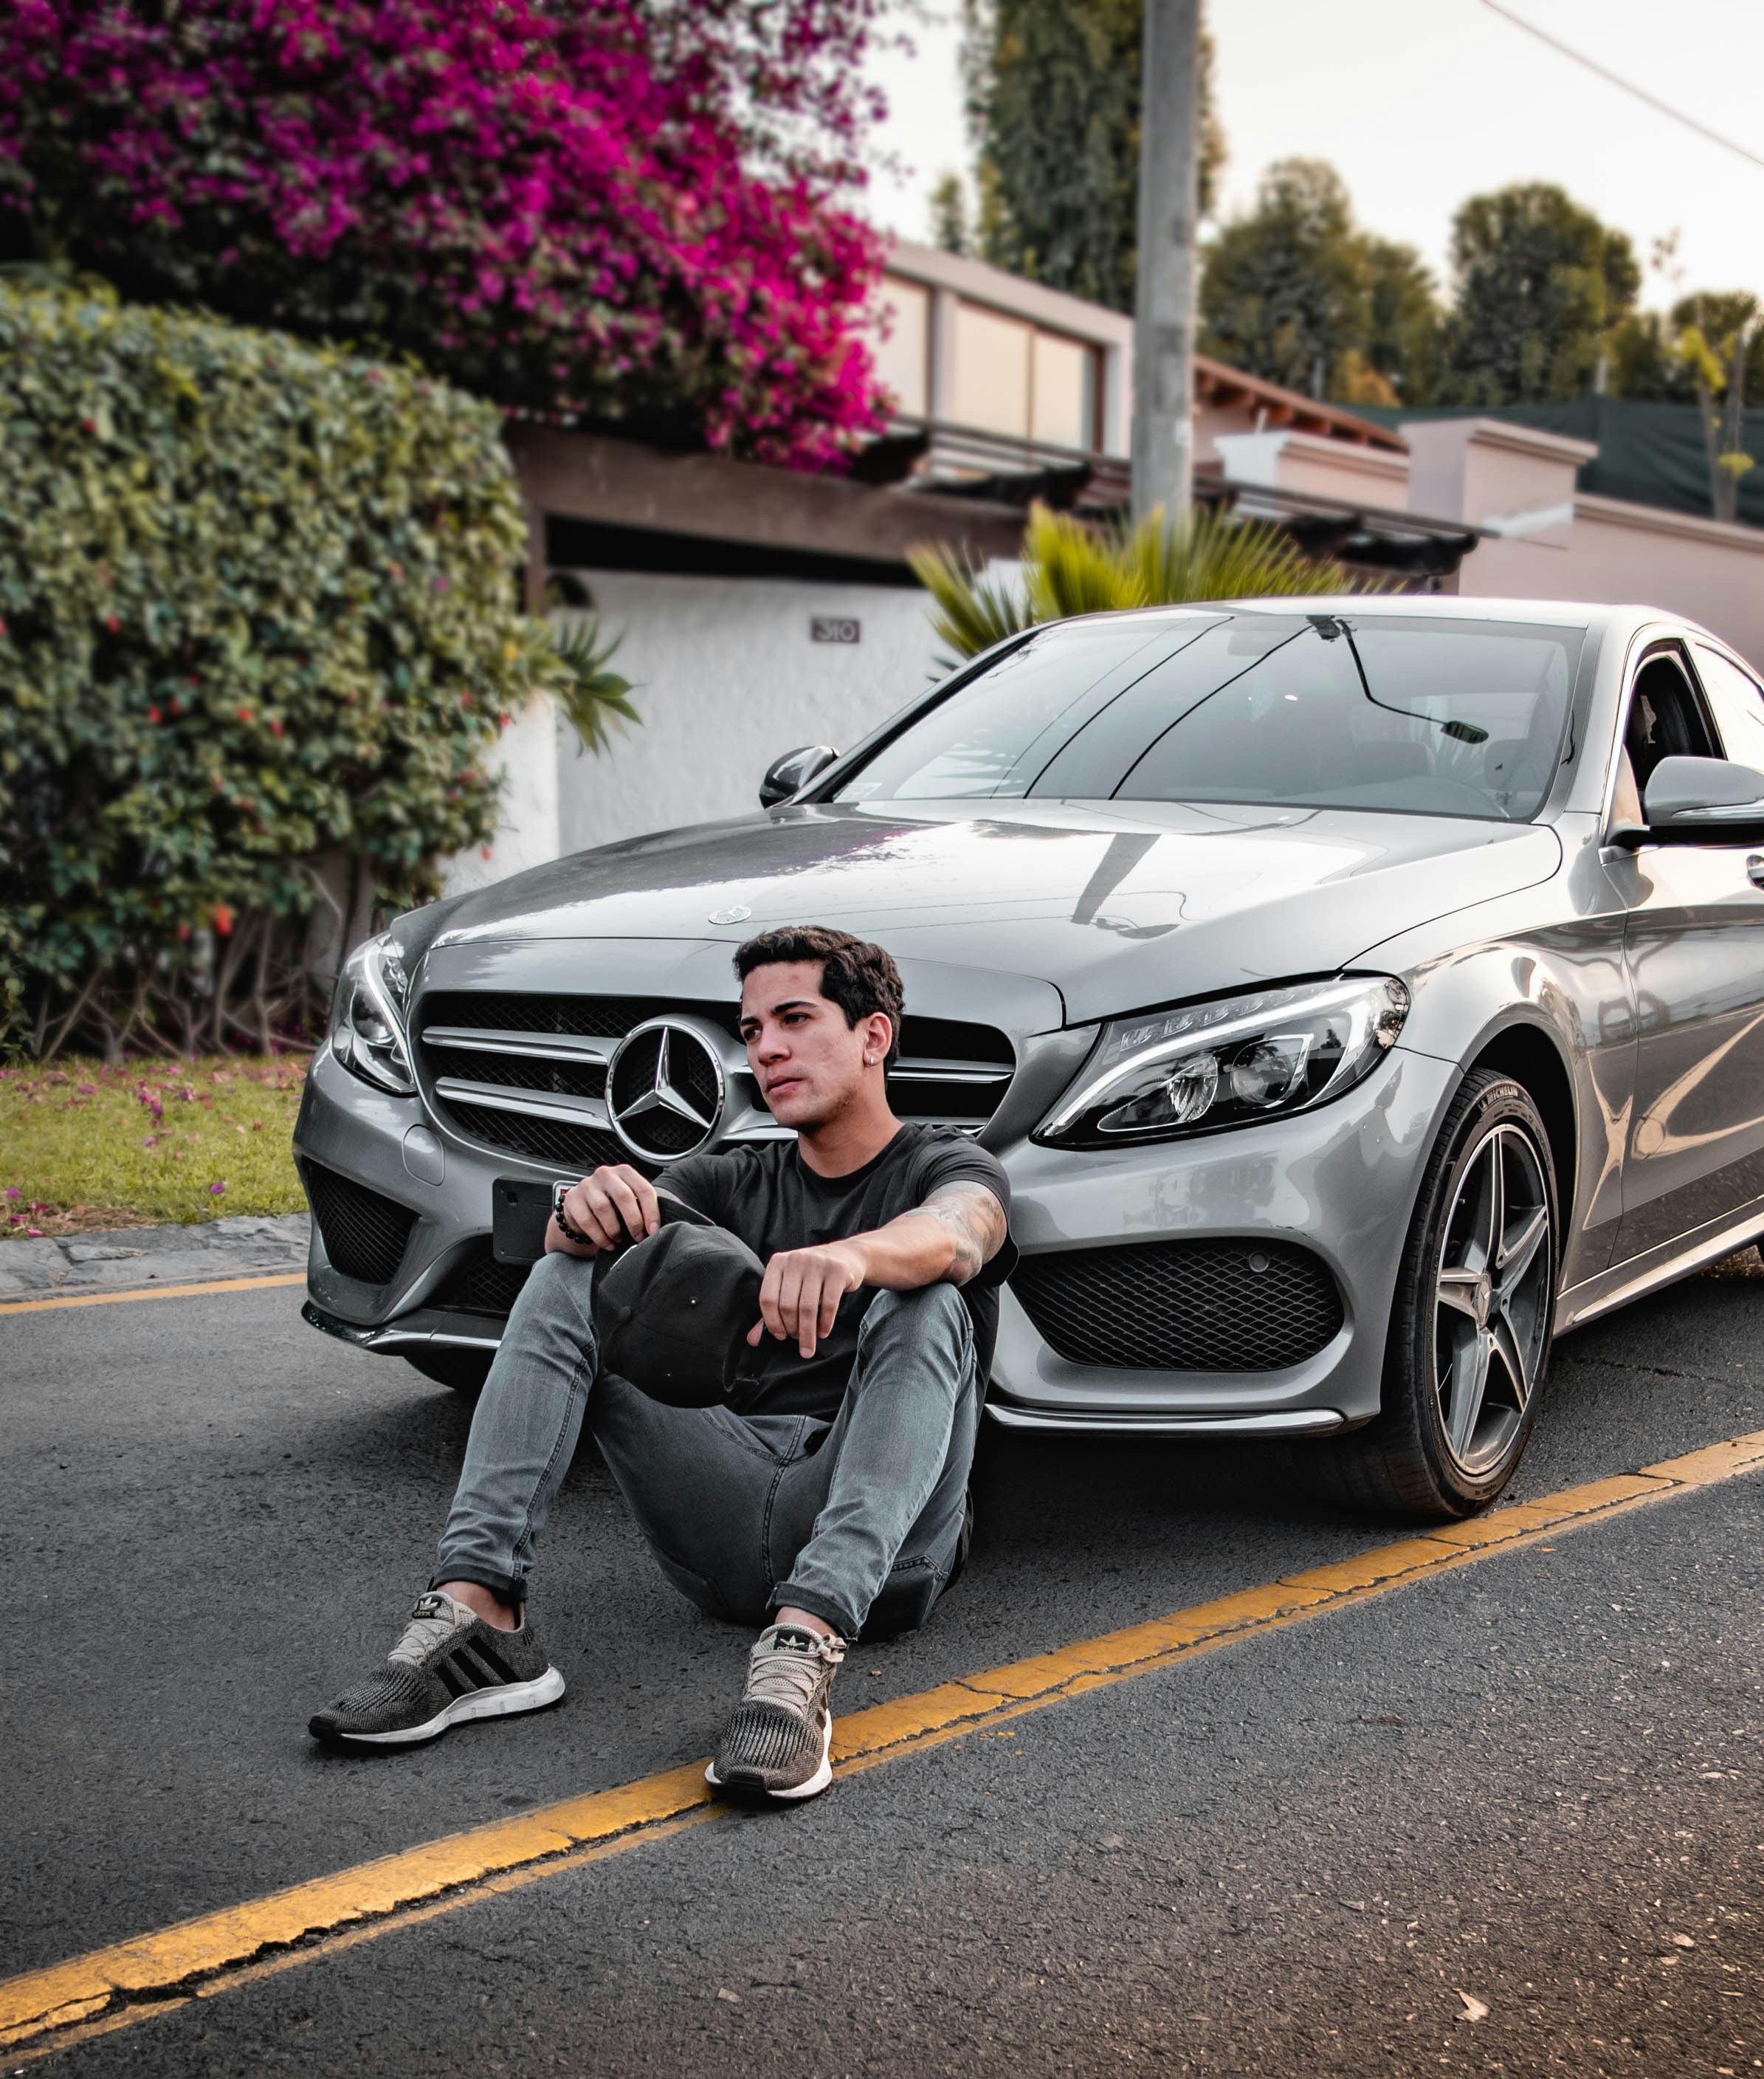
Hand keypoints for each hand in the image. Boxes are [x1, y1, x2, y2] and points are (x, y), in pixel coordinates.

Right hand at [545, 1164, 660, 1255]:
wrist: (582, 1206)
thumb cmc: (611, 1204)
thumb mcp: (628, 1199)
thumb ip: (641, 1207)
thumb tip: (656, 1229)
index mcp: (624, 1172)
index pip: (643, 1188)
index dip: (651, 1211)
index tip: (653, 1230)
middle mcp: (605, 1174)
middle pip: (624, 1196)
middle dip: (634, 1221)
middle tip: (638, 1237)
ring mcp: (587, 1185)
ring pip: (603, 1208)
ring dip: (615, 1229)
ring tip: (620, 1239)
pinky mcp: (572, 1199)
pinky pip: (587, 1221)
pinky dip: (600, 1237)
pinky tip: (608, 1244)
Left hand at [747, 1241, 867, 1359]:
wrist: (844, 1256)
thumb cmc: (810, 1278)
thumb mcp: (788, 1287)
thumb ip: (770, 1311)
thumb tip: (752, 1340)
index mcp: (777, 1263)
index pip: (767, 1299)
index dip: (772, 1322)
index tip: (780, 1336)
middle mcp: (795, 1259)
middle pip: (787, 1305)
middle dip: (791, 1329)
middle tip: (797, 1340)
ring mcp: (818, 1263)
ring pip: (807, 1308)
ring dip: (807, 1333)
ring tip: (808, 1346)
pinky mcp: (838, 1271)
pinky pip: (828, 1305)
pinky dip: (825, 1324)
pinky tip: (822, 1333)